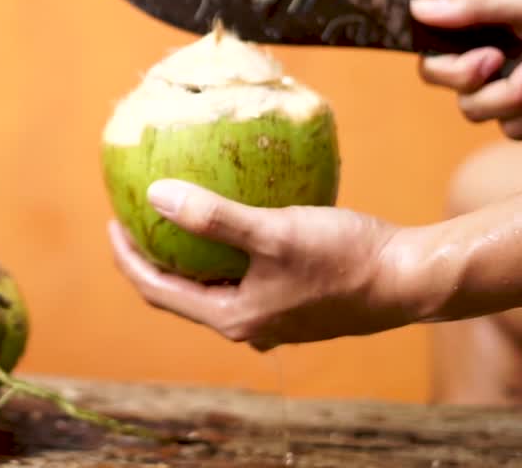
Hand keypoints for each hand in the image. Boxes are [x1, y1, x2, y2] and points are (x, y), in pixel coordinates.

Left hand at [108, 179, 422, 350]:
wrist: (408, 279)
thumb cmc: (344, 256)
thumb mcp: (272, 231)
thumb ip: (213, 217)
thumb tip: (156, 195)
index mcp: (232, 316)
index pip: (156, 289)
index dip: (128, 256)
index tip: (113, 219)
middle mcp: (248, 325)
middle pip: (181, 291)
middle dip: (155, 255)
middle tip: (138, 215)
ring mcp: (273, 317)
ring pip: (214, 285)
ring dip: (192, 254)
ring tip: (179, 213)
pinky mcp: (295, 303)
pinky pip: (245, 276)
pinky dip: (227, 251)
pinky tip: (236, 218)